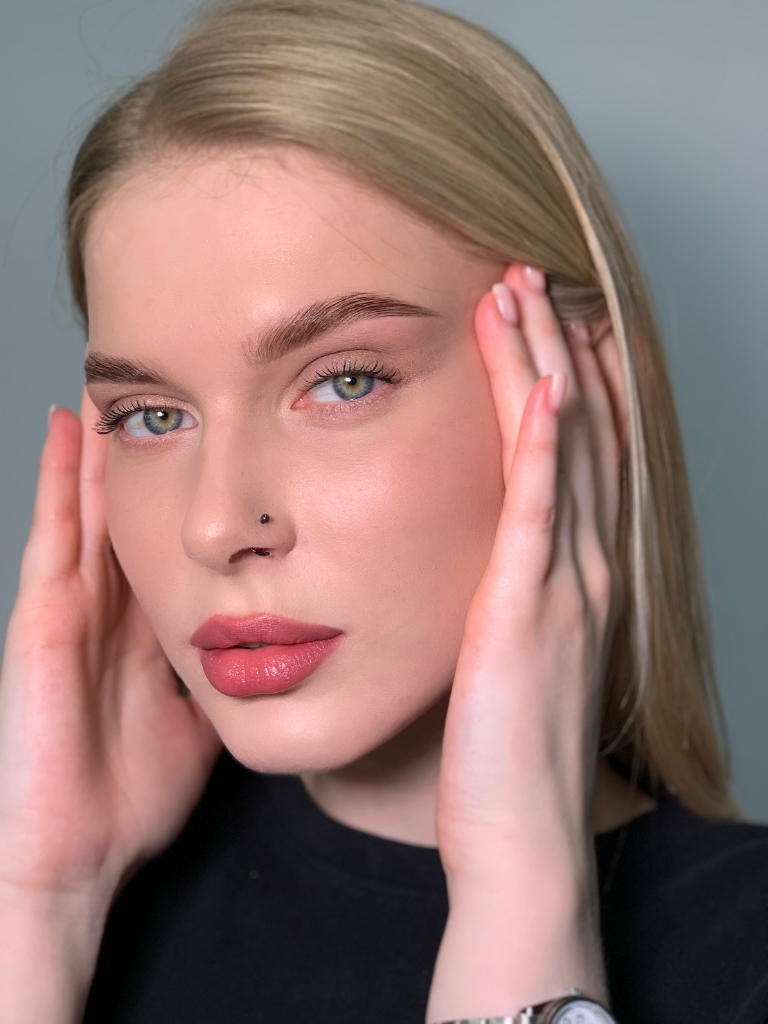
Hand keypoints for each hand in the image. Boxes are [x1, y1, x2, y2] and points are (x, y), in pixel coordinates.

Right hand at [0, 391, 219, 1019]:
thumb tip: (285, 650)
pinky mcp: (41, 619)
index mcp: (149, 624)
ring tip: (124, 383)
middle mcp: (111, 605)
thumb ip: (234, 678)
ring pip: (94, 506)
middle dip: (153, 449)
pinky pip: (54, 536)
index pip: (174, 539)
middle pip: (134, 507)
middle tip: (176, 386)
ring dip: (106, 446)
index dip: (193, 487)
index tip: (226, 438)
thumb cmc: (134, 795)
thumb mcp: (204, 719)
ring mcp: (72, 606)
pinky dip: (56, 482)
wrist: (75, 853)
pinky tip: (68, 431)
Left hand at [428, 266, 619, 1020]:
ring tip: (520, 294)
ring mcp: (562, 587)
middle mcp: (582, 568)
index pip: (577, 453)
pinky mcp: (525, 613)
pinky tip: (541, 389)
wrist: (518, 833)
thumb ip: (502, 597)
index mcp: (572, 576)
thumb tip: (474, 560)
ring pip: (562, 452)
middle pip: (578, 431)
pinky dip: (545, 447)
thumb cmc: (501, 750)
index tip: (540, 319)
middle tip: (530, 274)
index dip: (566, 377)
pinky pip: (541, 514)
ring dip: (543, 368)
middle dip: (555, 347)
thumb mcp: (505, 654)